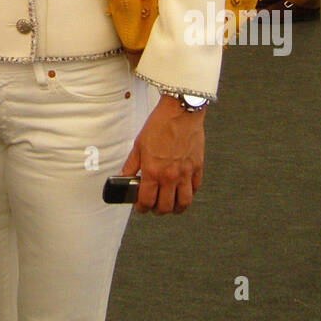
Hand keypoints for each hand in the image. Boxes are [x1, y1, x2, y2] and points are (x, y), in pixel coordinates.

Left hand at [122, 93, 204, 214]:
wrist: (180, 110)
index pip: (146, 201)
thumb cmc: (160, 124)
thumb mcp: (138, 145)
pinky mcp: (197, 167)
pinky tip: (182, 190)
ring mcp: (185, 173)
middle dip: (157, 210)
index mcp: (153, 171)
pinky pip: (195, 189)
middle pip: (165, 207)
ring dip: (175, 208)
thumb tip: (122, 178)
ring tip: (170, 204)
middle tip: (154, 206)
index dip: (141, 208)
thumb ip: (131, 165)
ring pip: (183, 203)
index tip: (140, 206)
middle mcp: (170, 175)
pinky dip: (189, 194)